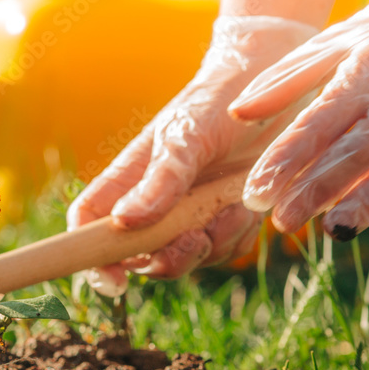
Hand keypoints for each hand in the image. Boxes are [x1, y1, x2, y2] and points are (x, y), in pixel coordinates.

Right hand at [68, 15, 318, 294]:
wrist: (279, 88)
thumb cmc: (218, 100)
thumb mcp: (186, 134)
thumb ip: (159, 180)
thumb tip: (122, 223)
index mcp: (128, 178)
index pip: (90, 223)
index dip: (91, 256)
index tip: (113, 281)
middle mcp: (152, 202)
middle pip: (141, 255)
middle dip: (168, 257)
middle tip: (195, 237)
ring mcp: (189, 214)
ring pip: (186, 258)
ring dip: (212, 240)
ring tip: (232, 200)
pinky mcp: (225, 219)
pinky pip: (224, 251)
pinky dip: (237, 234)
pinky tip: (247, 202)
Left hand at [229, 0, 368, 239]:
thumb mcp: (335, 42)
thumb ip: (285, 80)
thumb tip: (237, 112)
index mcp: (362, 76)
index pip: (316, 125)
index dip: (284, 161)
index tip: (255, 193)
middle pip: (353, 153)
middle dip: (316, 190)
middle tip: (281, 223)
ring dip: (366, 202)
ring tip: (335, 231)